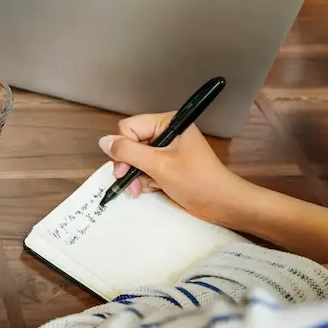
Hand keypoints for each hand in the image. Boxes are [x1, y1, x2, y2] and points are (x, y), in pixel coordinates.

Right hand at [98, 113, 254, 228]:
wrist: (223, 204)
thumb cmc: (196, 181)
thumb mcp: (160, 165)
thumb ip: (129, 152)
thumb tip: (103, 141)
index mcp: (168, 122)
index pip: (129, 128)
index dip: (124, 148)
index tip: (125, 170)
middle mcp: (165, 132)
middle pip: (130, 143)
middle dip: (128, 164)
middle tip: (130, 184)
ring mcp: (166, 150)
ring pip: (135, 158)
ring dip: (135, 175)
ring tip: (141, 190)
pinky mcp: (167, 165)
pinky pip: (144, 168)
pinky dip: (143, 180)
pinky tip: (151, 189)